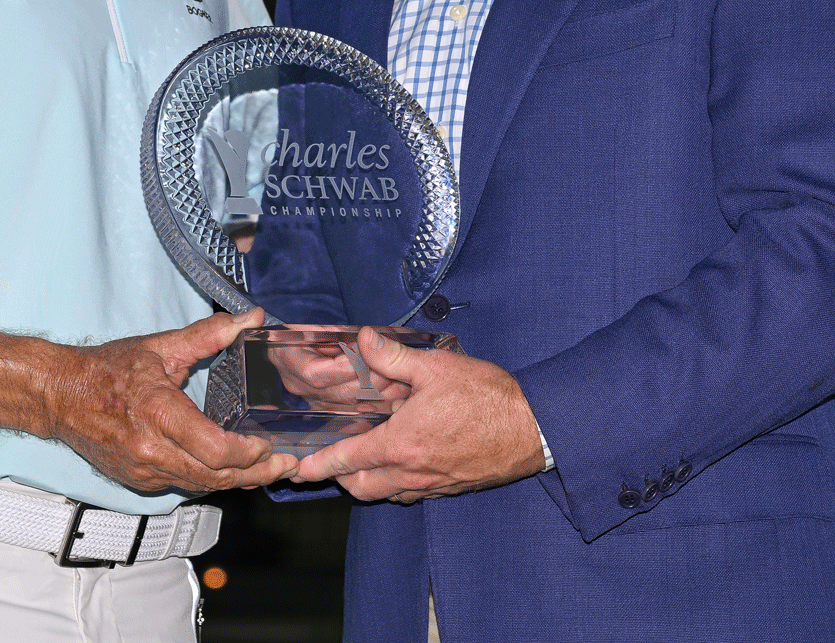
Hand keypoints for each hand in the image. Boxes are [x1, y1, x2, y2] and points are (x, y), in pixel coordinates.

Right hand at [46, 308, 299, 495]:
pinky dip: (210, 480)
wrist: (60, 395)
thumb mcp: (160, 346)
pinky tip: (231, 473)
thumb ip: (209, 335)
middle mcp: (151, 450)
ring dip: (236, 482)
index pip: (216, 450)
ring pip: (201, 485)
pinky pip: (183, 485)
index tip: (270, 445)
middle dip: (256, 475)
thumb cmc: (107, 369)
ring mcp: (143, 470)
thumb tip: (251, 318)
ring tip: (269, 472)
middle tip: (287, 468)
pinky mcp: (138, 480)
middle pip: (215, 477)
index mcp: (159, 413)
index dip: (248, 454)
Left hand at [289, 327, 546, 502]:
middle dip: (342, 476)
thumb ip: (393, 358)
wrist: (535, 429)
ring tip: (366, 458)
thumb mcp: (437, 368)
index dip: (320, 465)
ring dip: (370, 481)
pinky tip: (404, 460)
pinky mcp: (452, 488)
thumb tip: (362, 340)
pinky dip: (398, 483)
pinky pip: (413, 493)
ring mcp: (433, 484)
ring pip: (387, 493)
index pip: (348, 459)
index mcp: (402, 443)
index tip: (299, 470)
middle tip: (333, 458)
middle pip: (361, 487)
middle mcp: (413, 472)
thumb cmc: (489, 398)